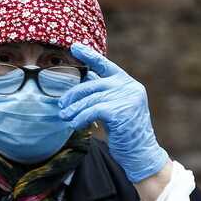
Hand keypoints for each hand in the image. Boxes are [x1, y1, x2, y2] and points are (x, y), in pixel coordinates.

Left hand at [58, 43, 169, 182]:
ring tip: (64, 117)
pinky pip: (92, 111)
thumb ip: (103, 93)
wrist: (140, 153)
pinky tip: (74, 125)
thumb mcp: (114, 107)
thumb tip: (84, 77)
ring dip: (74, 109)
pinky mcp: (121, 112)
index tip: (75, 47)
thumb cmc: (124, 132)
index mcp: (128, 83)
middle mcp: (130, 87)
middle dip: (73, 95)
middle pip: (93, 84)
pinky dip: (80, 118)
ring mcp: (127, 98)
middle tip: (61, 105)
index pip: (106, 65)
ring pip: (90, 99)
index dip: (89, 55)